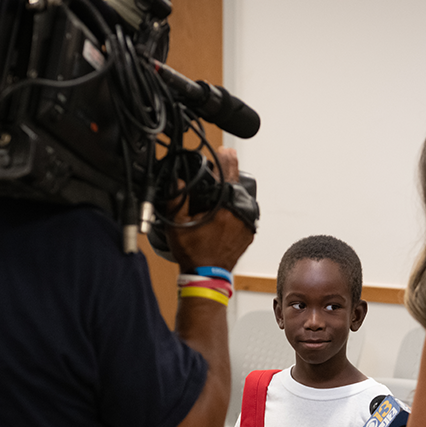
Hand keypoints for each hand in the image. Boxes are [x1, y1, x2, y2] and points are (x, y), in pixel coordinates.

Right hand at [167, 147, 254, 272]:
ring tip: (216, 197)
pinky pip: (244, 213)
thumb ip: (176, 199)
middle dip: (226, 178)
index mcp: (225, 207)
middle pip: (237, 184)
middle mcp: (241, 214)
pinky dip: (234, 210)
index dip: (226, 158)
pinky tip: (221, 213)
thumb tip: (177, 180)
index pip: (230, 172)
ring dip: (230, 195)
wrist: (206, 276)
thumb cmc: (193, 254)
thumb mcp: (177, 224)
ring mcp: (248, 224)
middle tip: (216, 174)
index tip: (225, 151)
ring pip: (242, 199)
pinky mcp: (249, 233)